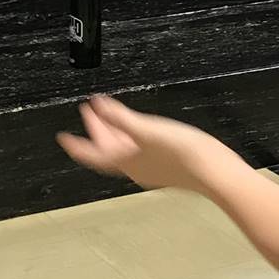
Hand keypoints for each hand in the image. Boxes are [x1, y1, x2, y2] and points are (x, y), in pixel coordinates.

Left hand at [58, 97, 234, 192]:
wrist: (214, 172)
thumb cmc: (182, 153)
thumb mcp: (147, 129)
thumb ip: (121, 118)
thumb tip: (98, 107)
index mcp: (126, 161)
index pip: (93, 153)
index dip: (77, 144)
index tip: (63, 138)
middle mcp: (135, 168)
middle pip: (108, 149)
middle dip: (98, 130)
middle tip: (90, 112)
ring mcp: (151, 169)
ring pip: (124, 150)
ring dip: (115, 133)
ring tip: (110, 116)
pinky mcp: (166, 167)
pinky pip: (139, 151)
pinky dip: (132, 138)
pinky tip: (140, 132)